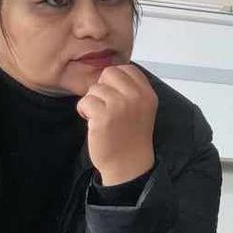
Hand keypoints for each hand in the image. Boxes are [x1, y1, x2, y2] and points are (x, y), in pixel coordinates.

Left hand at [77, 65, 157, 185]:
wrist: (128, 164)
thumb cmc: (131, 137)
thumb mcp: (142, 109)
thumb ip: (132, 90)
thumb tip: (109, 73)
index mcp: (147, 94)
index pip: (128, 69)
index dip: (115, 80)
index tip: (114, 95)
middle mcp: (136, 97)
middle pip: (109, 73)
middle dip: (102, 87)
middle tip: (105, 104)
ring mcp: (119, 106)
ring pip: (95, 88)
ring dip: (92, 102)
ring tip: (100, 117)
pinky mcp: (103, 116)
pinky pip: (85, 101)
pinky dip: (84, 111)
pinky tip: (92, 122)